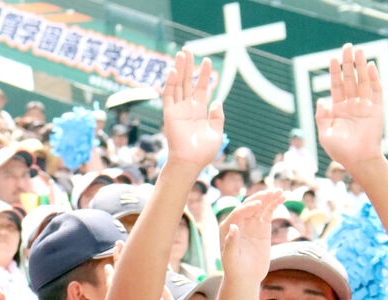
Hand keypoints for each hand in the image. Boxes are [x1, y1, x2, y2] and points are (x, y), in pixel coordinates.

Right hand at [161, 49, 224, 172]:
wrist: (190, 162)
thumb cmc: (203, 153)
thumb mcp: (217, 133)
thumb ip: (218, 117)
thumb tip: (217, 101)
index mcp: (199, 112)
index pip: (201, 88)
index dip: (204, 75)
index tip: (208, 61)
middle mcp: (187, 108)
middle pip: (188, 82)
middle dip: (189, 66)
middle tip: (189, 49)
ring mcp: (177, 110)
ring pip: (178, 85)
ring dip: (179, 69)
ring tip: (181, 53)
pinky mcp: (169, 114)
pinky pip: (169, 95)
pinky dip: (170, 82)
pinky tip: (173, 69)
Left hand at [220, 188, 285, 282]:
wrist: (246, 277)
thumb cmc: (235, 269)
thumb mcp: (231, 258)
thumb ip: (231, 243)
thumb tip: (233, 227)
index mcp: (227, 227)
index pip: (238, 213)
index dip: (247, 208)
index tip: (258, 206)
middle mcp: (238, 221)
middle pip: (249, 205)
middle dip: (260, 198)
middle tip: (271, 192)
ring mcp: (251, 222)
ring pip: (260, 206)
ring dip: (269, 198)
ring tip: (280, 192)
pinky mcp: (262, 226)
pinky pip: (268, 212)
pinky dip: (275, 204)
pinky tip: (282, 198)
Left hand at [315, 44, 384, 172]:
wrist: (358, 160)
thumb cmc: (340, 151)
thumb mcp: (325, 134)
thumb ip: (321, 117)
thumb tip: (321, 100)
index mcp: (339, 110)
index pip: (336, 86)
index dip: (334, 72)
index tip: (332, 58)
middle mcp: (352, 105)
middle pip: (349, 79)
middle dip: (348, 63)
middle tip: (347, 46)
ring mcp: (365, 106)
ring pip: (362, 81)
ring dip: (360, 66)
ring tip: (358, 50)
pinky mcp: (377, 109)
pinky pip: (376, 90)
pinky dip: (374, 78)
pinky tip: (370, 65)